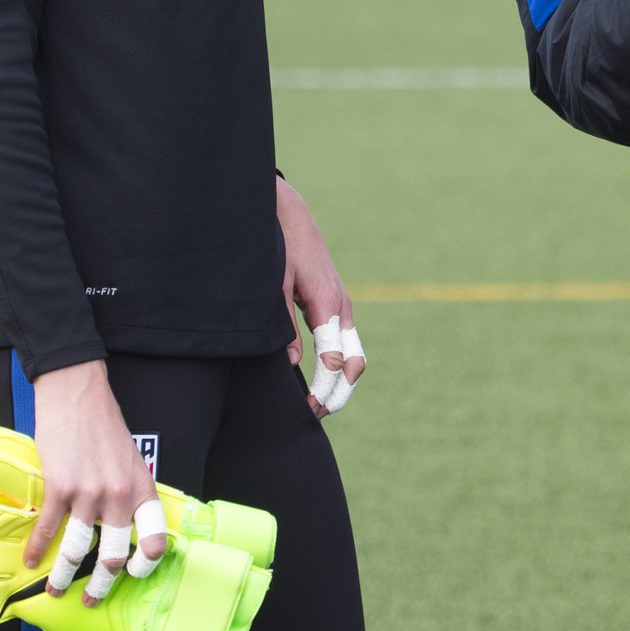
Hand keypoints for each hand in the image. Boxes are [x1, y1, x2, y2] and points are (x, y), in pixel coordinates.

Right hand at [25, 361, 166, 605]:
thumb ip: (128, 491)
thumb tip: (122, 525)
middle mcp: (119, 495)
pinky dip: (38, 549)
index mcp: (141, 487)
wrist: (77, 394)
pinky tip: (31, 561)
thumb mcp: (129, 459)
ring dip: (64, 577)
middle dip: (101, 585)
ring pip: (78, 550)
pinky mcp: (59, 487)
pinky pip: (48, 529)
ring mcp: (88, 493)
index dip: (146, 564)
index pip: (155, 538)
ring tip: (55, 590)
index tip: (133, 576)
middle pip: (113, 556)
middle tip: (92, 599)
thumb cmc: (103, 425)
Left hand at [277, 174, 364, 417]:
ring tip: (317, 404)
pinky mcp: (335, 304)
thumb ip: (283, 326)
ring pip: (353, 354)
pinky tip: (318, 378)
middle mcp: (341, 307)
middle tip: (316, 414)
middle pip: (355, 362)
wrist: (290, 216)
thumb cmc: (280, 248)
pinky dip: (338, 365)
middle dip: (339, 392)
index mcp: (328, 304)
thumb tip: (291, 363)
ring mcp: (342, 305)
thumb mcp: (275, 287)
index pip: (335, 359)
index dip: (324, 388)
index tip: (309, 409)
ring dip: (339, 381)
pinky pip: (344, 342)